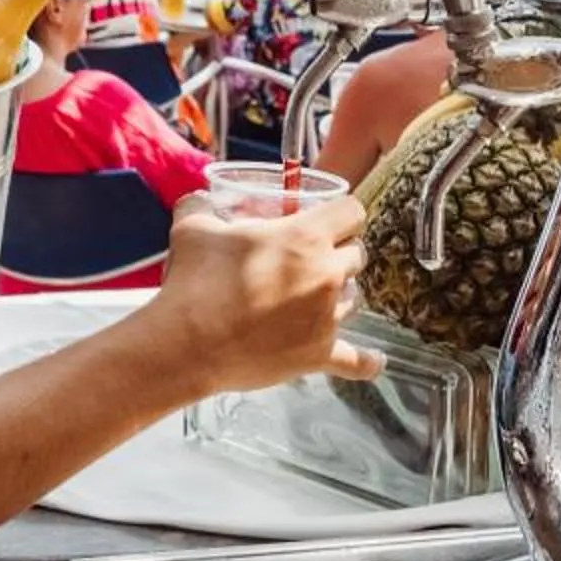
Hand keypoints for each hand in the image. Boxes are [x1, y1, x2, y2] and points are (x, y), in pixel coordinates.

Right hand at [141, 193, 377, 395]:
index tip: (327, 219)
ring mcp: (327, 318)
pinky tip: (373, 361)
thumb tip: (199, 199)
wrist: (186, 345)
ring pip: (355, 299)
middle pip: (357, 254)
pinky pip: (357, 361)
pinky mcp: (319, 355)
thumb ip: (202, 206)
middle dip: (338, 253)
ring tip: (314, 297)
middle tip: (310, 258)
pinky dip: (365, 361)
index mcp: (305, 237)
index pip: (352, 212)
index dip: (340, 214)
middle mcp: (326, 275)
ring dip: (339, 295)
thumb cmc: (195, 283)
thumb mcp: (193, 228)